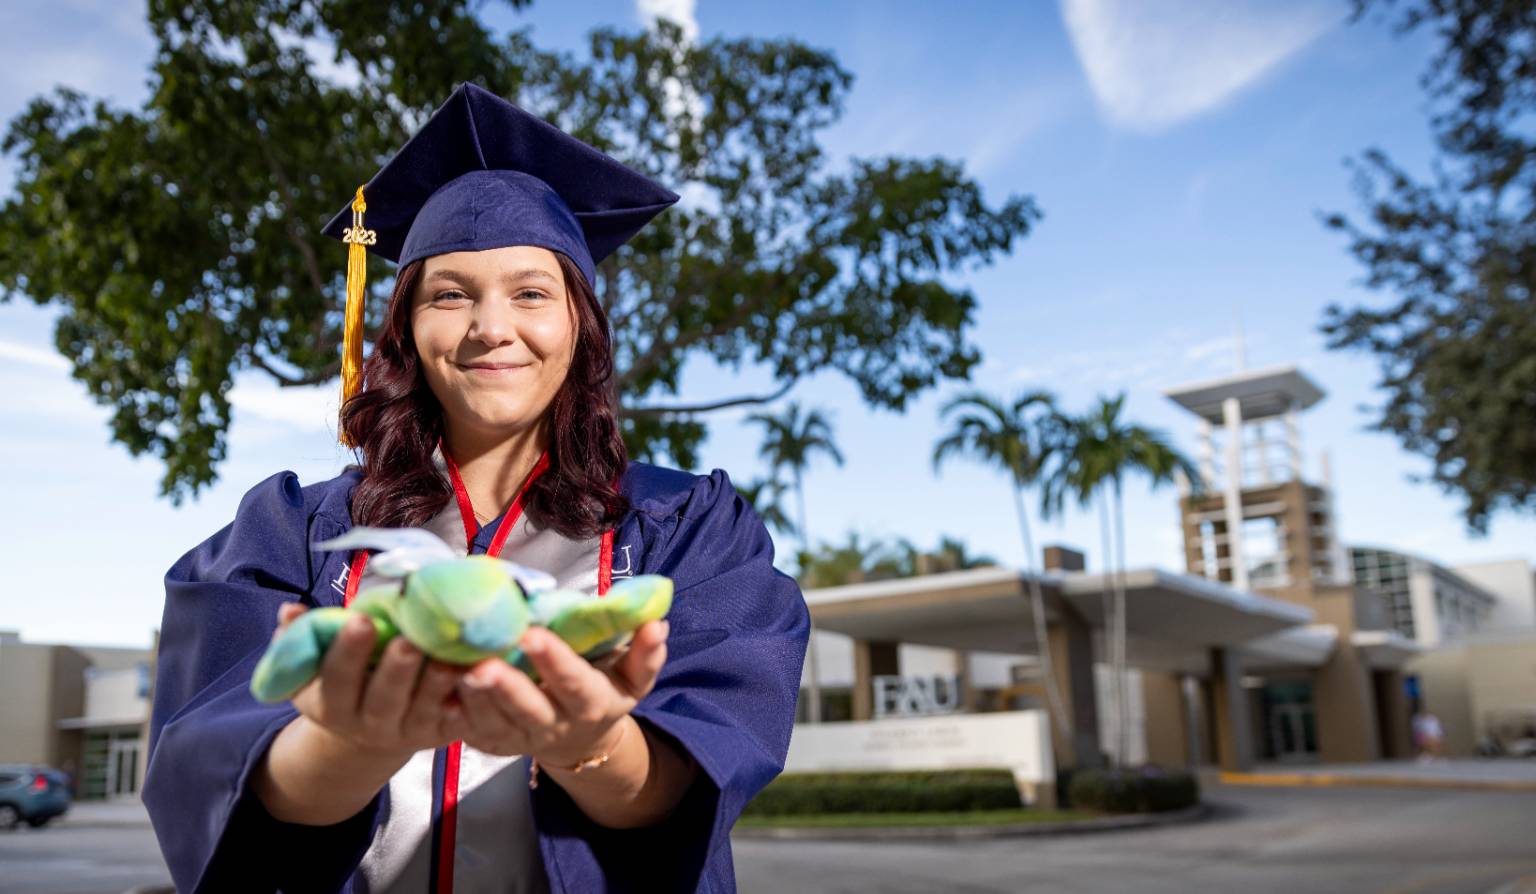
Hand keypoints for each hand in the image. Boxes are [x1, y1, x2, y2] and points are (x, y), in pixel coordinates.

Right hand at [274, 603, 468, 759]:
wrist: (368, 732)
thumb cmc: (344, 681)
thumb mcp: (313, 667)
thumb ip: (300, 638)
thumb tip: (290, 610)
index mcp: (331, 705)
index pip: (336, 680)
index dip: (347, 653)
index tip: (360, 621)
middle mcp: (367, 724)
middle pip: (382, 700)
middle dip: (395, 670)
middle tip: (407, 642)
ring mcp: (407, 732)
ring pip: (421, 710)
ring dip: (435, 685)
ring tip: (447, 658)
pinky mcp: (440, 734)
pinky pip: (456, 720)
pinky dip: (468, 699)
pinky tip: (477, 674)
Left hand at [454, 619, 668, 766]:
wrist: (581, 740)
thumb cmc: (604, 689)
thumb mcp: (632, 677)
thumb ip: (646, 652)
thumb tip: (657, 623)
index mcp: (591, 703)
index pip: (575, 683)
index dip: (556, 662)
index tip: (535, 634)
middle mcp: (555, 725)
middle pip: (530, 710)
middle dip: (507, 687)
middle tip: (484, 664)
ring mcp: (521, 738)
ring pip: (495, 722)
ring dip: (474, 699)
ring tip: (457, 671)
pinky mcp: (493, 743)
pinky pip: (471, 732)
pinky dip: (455, 713)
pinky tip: (439, 689)